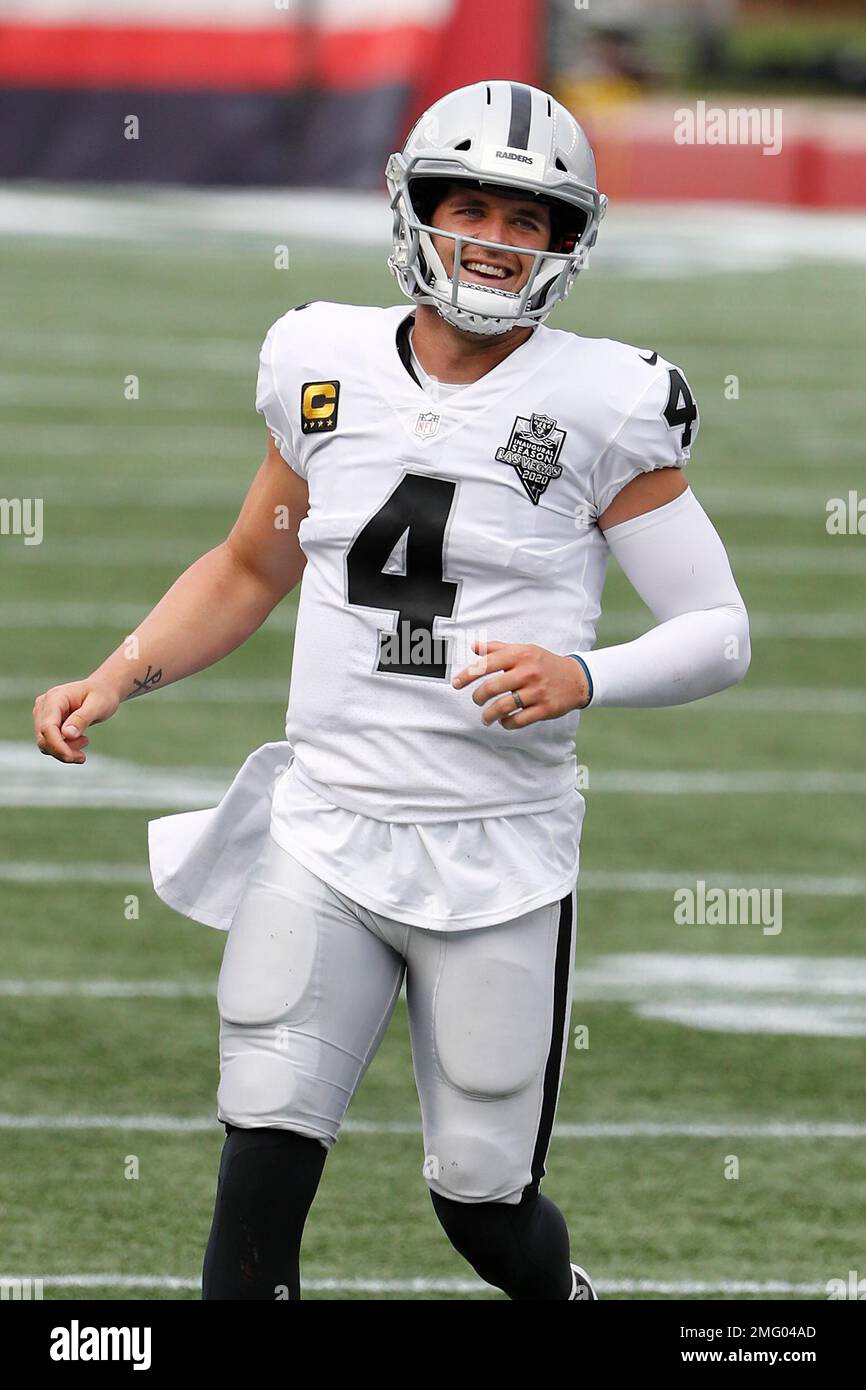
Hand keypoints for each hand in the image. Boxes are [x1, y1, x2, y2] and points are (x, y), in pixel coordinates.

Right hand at [32, 679, 120, 763]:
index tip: (71, 757)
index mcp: (55, 698)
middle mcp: (44, 705)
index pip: (47, 727)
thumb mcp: (98, 706)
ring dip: (64, 751)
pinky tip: (81, 740)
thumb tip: (66, 734)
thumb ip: (82, 719)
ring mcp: (43, 714)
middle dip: (62, 751)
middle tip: (82, 756)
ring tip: (85, 740)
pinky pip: (50, 742)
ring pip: (45, 743)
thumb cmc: (102, 695)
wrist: (101, 690)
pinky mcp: (47, 723)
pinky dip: (64, 748)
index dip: (57, 745)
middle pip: (43, 738)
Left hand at [451, 640, 589, 728]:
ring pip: (503, 707)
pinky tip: (504, 721)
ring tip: (485, 717)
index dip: (467, 675)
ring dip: (489, 715)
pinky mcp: (544, 709)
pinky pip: (518, 720)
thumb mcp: (523, 650)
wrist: (576, 678)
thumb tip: (474, 646)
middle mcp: (528, 672)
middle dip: (478, 697)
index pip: (486, 664)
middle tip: (476, 700)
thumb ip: (497, 648)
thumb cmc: (544, 663)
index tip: (456, 683)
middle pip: (492, 687)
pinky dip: (506, 723)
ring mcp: (537, 691)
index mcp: (520, 655)